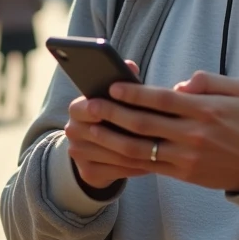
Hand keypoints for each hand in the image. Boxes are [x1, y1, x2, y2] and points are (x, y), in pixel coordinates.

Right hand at [64, 60, 152, 189]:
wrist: (94, 150)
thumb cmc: (113, 116)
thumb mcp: (116, 97)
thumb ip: (125, 80)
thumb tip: (131, 66)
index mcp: (77, 108)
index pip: (89, 106)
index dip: (110, 109)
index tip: (132, 110)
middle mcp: (73, 130)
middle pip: (105, 133)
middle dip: (133, 132)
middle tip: (162, 131)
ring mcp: (78, 153)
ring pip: (116, 153)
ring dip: (142, 151)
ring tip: (166, 147)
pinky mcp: (88, 172)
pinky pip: (118, 170)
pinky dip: (139, 166)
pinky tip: (157, 162)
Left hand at [85, 71, 238, 192]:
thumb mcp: (236, 90)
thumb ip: (208, 80)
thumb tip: (180, 85)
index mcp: (205, 110)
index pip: (162, 100)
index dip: (135, 94)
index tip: (113, 87)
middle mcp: (193, 134)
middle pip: (144, 124)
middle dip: (113, 114)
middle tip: (89, 105)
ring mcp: (186, 157)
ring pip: (141, 149)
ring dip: (111, 139)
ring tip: (91, 129)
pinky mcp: (183, 174)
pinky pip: (149, 166)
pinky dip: (125, 159)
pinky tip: (109, 150)